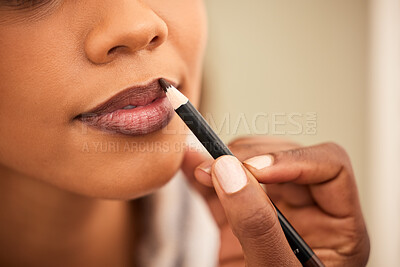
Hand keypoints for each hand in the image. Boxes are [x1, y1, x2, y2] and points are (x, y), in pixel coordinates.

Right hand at [182, 137, 369, 266]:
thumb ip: (258, 227)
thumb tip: (230, 172)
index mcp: (337, 224)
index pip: (330, 167)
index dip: (293, 159)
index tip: (256, 169)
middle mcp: (307, 211)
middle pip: (285, 160)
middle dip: (250, 159)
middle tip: (221, 169)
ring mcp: (270, 210)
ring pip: (252, 164)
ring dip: (224, 162)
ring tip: (202, 168)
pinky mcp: (238, 216)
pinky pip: (223, 184)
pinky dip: (204, 173)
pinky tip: (190, 164)